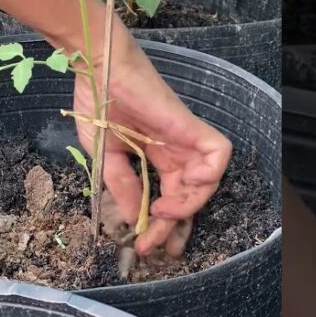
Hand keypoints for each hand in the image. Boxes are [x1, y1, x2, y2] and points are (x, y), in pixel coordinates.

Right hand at [70, 21, 231, 256]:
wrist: (98, 69)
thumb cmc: (97, 104)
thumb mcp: (105, 156)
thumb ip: (122, 186)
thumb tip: (134, 219)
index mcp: (155, 155)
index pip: (170, 197)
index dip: (161, 226)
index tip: (145, 247)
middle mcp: (175, 150)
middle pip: (189, 196)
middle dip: (176, 226)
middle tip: (157, 246)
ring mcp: (184, 139)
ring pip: (208, 180)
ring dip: (190, 204)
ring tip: (164, 211)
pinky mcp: (189, 126)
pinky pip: (218, 153)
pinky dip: (212, 172)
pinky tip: (189, 184)